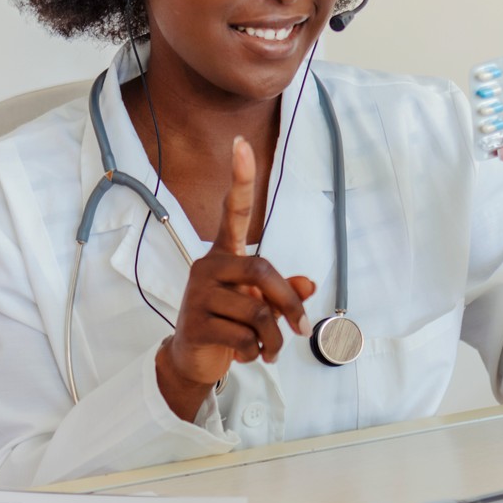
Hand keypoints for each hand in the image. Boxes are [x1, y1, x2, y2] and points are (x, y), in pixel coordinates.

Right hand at [155, 136, 316, 419]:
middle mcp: (207, 267)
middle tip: (301, 329)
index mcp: (224, 255)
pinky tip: (245, 356)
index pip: (232, 212)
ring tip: (270, 352)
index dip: (239, 180)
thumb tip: (309, 284)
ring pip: (257, 313)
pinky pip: (243, 336)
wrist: (193, 359)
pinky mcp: (195, 323)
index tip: (240, 144)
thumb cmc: (229, 324)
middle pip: (261, 271)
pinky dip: (256, 352)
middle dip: (288, 303)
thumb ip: (283, 291)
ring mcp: (197, 294)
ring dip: (274, 339)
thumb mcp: (260, 305)